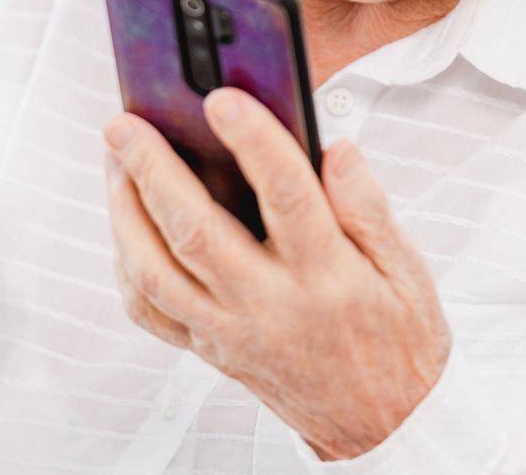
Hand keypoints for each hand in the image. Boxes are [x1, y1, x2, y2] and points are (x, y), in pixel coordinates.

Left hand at [101, 88, 451, 460]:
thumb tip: (337, 150)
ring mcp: (231, 333)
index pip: (286, 196)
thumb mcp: (408, 272)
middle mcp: (270, 307)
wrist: (383, 426)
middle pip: (196, 232)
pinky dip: (127, 263)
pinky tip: (125, 223)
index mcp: (328, 278)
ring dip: (125, 211)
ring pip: (157, 271)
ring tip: (116, 160)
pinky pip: (151, 309)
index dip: (254, 141)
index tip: (222, 99)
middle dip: (153, 170)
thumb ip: (370, 208)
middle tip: (126, 123)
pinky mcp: (210, 350)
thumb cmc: (398, 342)